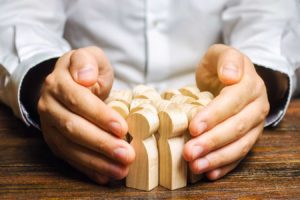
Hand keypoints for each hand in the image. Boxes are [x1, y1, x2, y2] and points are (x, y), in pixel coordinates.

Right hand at [38, 47, 134, 183]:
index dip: (99, 115)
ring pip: (70, 147)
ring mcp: (49, 126)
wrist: (66, 83)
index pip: (78, 100)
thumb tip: (85, 77)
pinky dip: (87, 168)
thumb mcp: (89, 56)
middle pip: (73, 128)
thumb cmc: (85, 71)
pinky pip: (69, 158)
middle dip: (101, 143)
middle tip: (126, 154)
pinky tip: (104, 176)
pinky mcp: (54, 141)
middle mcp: (49, 106)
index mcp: (59, 83)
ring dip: (96, 161)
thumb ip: (87, 61)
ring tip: (120, 169)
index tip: (122, 128)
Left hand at [183, 44, 269, 179]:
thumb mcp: (220, 54)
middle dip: (212, 141)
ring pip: (240, 145)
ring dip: (217, 158)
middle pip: (236, 127)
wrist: (232, 77)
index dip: (214, 115)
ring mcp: (255, 124)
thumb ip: (226, 59)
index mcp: (250, 84)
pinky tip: (210, 173)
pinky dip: (225, 165)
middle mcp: (256, 106)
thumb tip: (230, 75)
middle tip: (189, 152)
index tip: (194, 127)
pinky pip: (240, 154)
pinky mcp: (249, 137)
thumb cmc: (221, 67)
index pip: (232, 101)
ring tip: (196, 166)